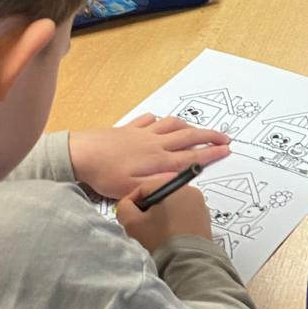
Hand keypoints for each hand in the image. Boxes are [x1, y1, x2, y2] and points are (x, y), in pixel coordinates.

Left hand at [68, 113, 231, 199]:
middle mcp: (155, 144)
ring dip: (189, 126)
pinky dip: (161, 120)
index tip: (227, 150)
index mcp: (158, 160)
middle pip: (188, 136)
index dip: (211, 153)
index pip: (192, 156)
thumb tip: (182, 179)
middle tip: (225, 138)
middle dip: (210, 136)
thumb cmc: (104, 174)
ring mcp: (142, 133)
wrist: (80, 153)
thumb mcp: (132, 188)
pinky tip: (162, 121)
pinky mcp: (129, 129)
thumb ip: (159, 184)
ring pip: (173, 125)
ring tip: (199, 130)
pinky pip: (150, 120)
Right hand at [116, 182, 212, 253]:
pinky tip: (167, 235)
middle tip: (138, 225)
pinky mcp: (205, 219)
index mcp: (174, 186)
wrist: (188, 262)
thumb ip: (124, 207)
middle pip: (160, 195)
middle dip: (146, 209)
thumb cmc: (159, 239)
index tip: (126, 217)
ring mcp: (201, 204)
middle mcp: (191, 190)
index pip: (144, 187)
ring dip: (160, 215)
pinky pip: (183, 215)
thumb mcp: (132, 223)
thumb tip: (127, 205)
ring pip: (172, 205)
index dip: (131, 202)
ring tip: (152, 232)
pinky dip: (173, 221)